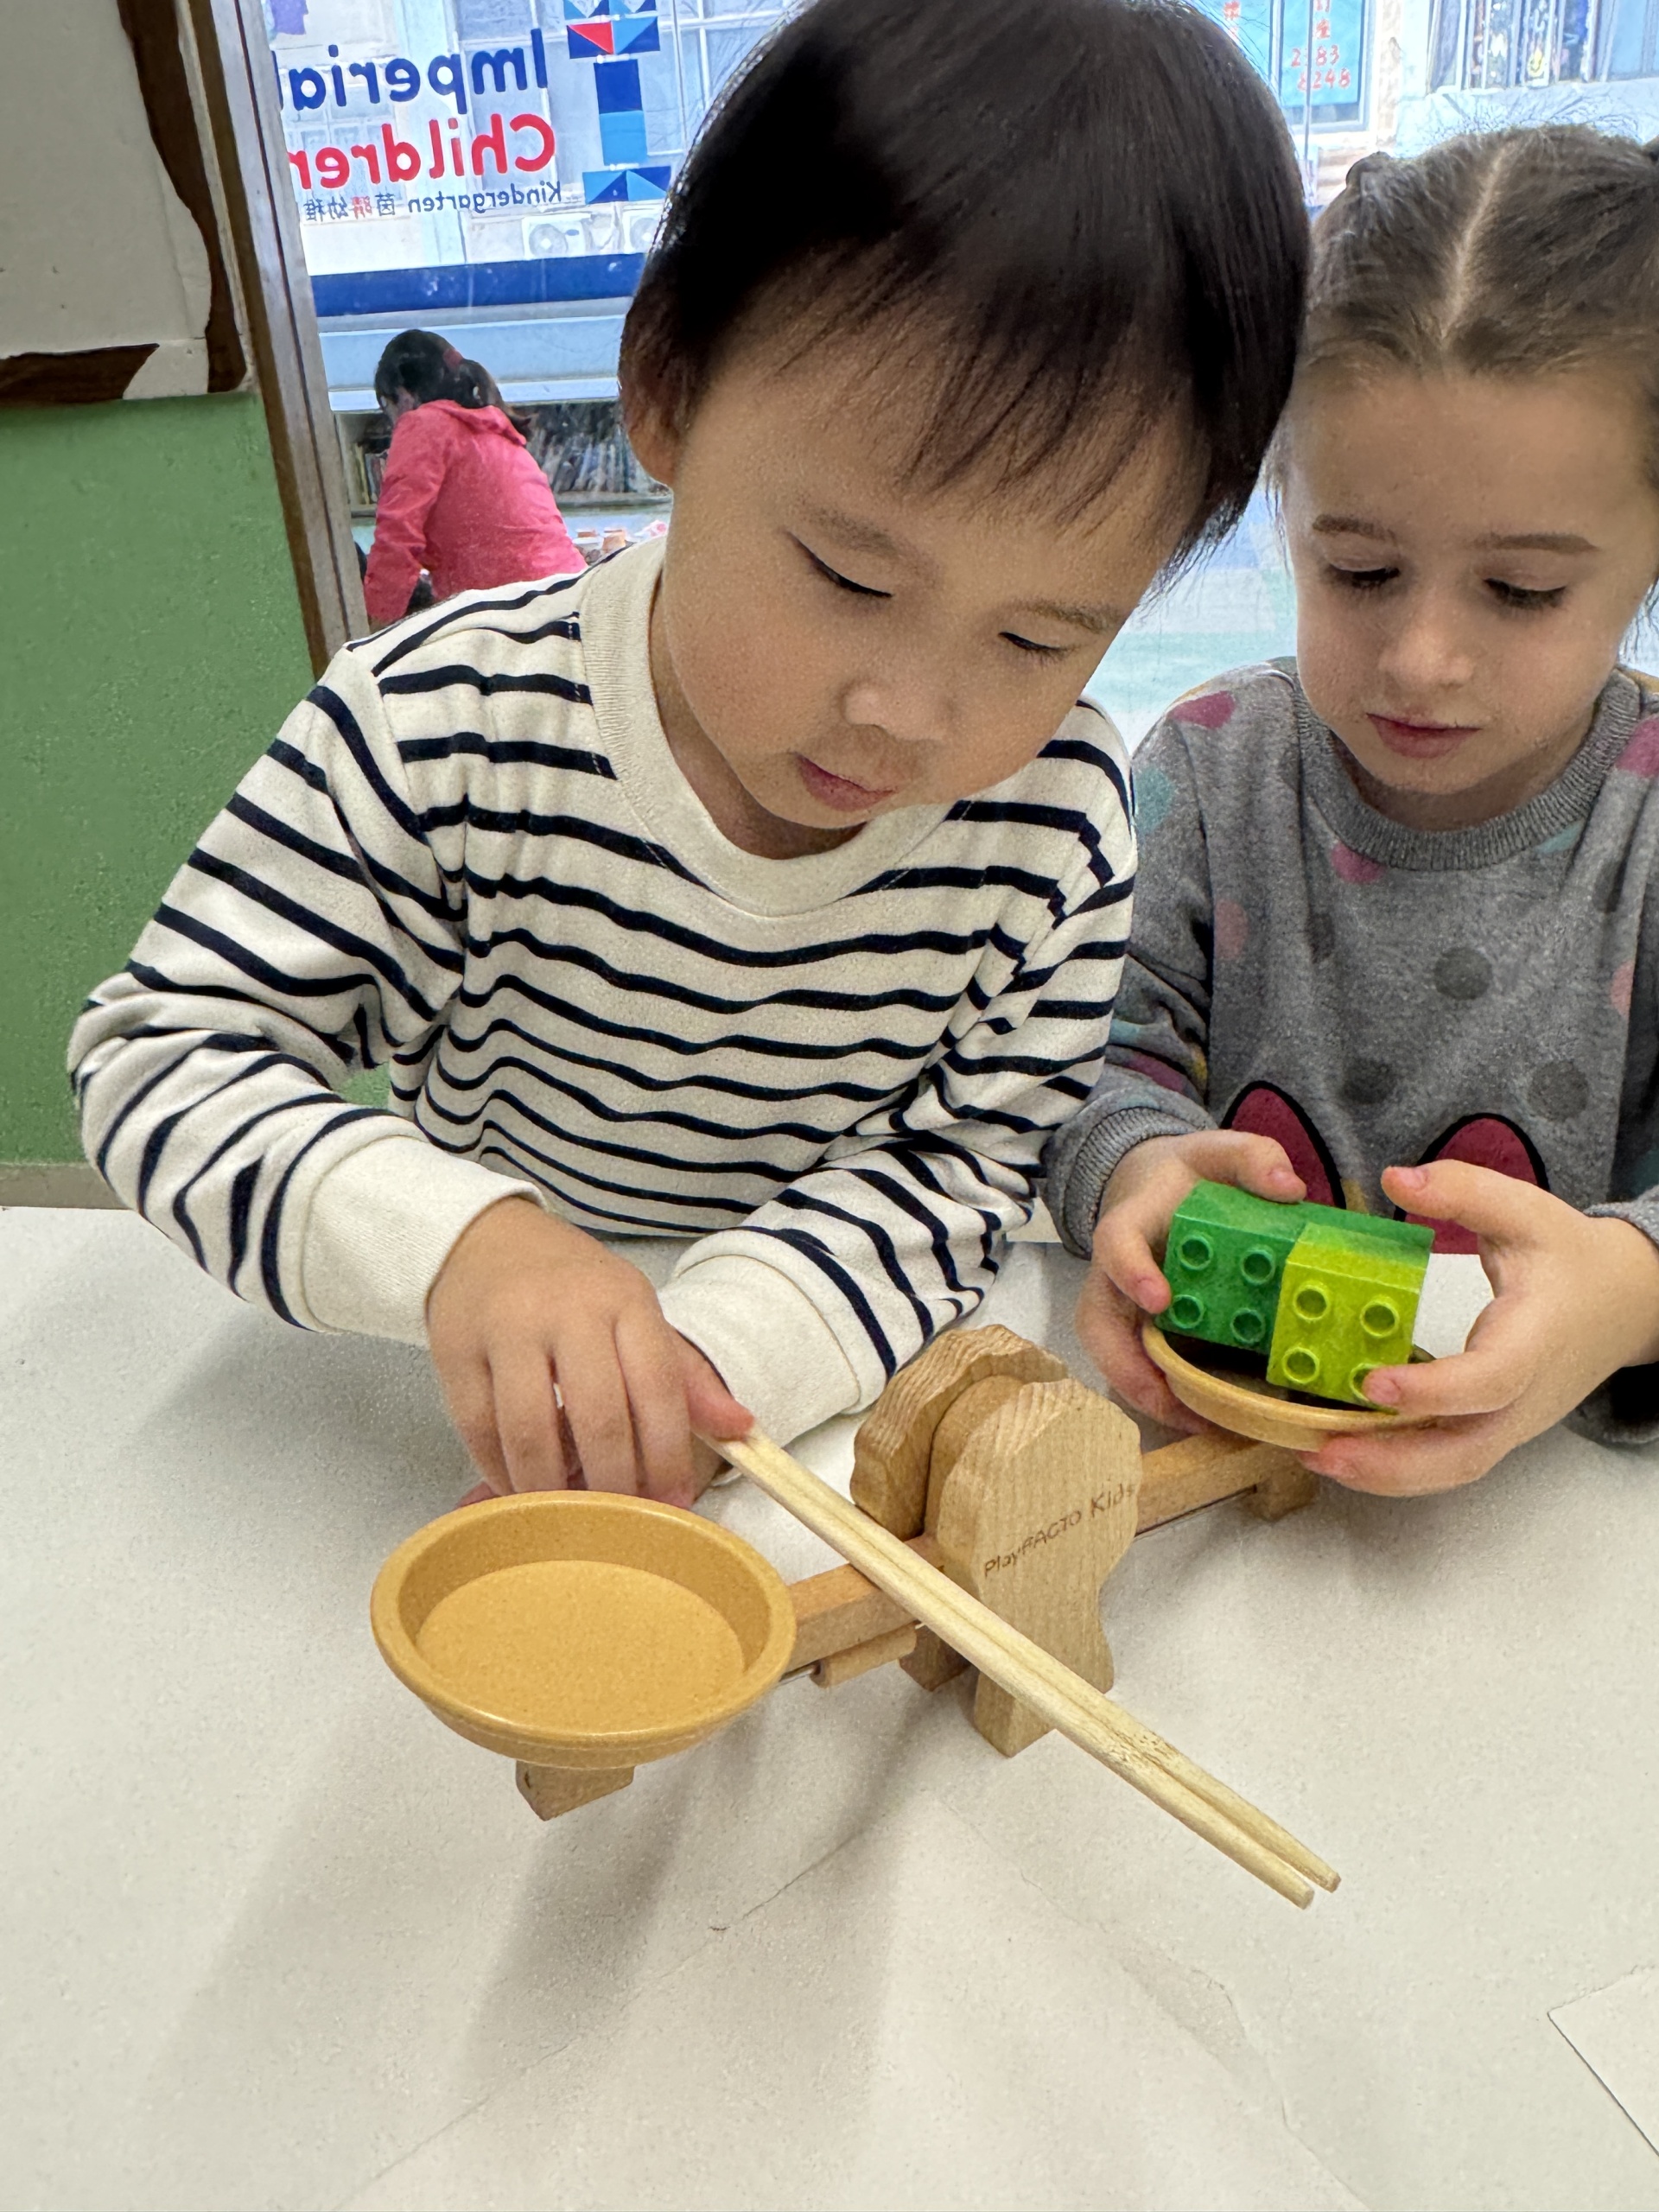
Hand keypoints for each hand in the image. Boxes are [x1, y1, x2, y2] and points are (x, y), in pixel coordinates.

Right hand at [425, 1199, 752, 1504]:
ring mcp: (507, 1329)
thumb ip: (684, 1376)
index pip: (658, 1388)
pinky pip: (479, 1429)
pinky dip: (500, 1471)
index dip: (668, 1456)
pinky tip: (519, 1488)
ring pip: (531, 1431)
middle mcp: (567, 1310)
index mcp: (624, 1300)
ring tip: (566, 1515)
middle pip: (599, 1417)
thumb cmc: (573, 1288)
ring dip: (550, 1488)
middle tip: (618, 1523)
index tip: (672, 1504)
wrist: (485, 1241)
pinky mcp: (455, 1351)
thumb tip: (740, 1428)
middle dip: (615, 1484)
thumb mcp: (635, 1314)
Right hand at [1076, 1130, 1306, 1426]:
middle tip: (1168, 1396)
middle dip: (1125, 1362)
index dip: (1131, 1272)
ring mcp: (1118, 1303)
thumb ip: (1253, 1157)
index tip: (1159, 1300)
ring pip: (1108, 1353)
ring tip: (1192, 1421)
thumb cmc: (1190, 1174)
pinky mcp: (1133, 1326)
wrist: (1157, 1186)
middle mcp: (1113, 1270)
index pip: (1116, 1245)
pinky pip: (1131, 1365)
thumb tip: (1289, 1189)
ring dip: (1142, 1391)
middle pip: (1097, 1320)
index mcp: (1131, 1222)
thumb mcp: (1221, 1150)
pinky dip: (1157, 1394)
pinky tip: (1197, 1418)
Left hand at [1301, 1162, 1658, 1493]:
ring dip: (1384, 1474)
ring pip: (1451, 1468)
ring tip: (1316, 1456)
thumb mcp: (1523, 1210)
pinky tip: (1342, 1450)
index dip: (1434, 1389)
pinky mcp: (1494, 1430)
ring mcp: (1511, 1423)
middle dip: (1392, 1461)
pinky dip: (1396, 1467)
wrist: (1621, 1303)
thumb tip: (1395, 1178)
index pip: (1489, 1379)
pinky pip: (1446, 1461)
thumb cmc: (1569, 1257)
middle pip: (1465, 1452)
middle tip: (1320, 1449)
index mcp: (1534, 1339)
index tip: (1372, 1382)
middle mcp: (1523, 1396)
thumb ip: (1463, 1190)